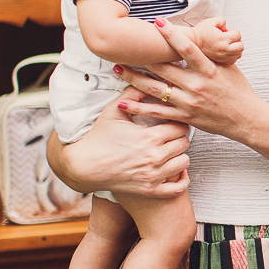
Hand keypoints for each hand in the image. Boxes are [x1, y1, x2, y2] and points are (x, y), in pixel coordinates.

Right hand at [48, 88, 190, 197]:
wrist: (83, 166)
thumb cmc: (98, 137)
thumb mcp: (114, 111)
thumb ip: (133, 93)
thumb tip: (145, 78)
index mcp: (150, 137)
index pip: (181, 126)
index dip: (177, 122)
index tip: (171, 122)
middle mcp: (155, 157)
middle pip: (184, 143)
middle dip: (179, 137)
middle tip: (170, 135)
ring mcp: (153, 175)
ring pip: (184, 161)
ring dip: (179, 155)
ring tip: (170, 151)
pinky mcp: (150, 190)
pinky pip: (178, 188)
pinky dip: (181, 179)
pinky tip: (174, 170)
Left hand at [116, 19, 264, 139]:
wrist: (246, 119)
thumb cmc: (239, 92)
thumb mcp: (229, 68)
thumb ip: (214, 54)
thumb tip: (207, 36)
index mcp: (209, 71)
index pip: (187, 48)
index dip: (171, 34)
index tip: (158, 22)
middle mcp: (196, 85)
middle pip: (163, 67)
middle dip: (142, 56)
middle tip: (125, 46)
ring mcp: (188, 102)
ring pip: (154, 88)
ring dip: (133, 77)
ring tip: (118, 68)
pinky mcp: (184, 116)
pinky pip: (157, 111)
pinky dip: (139, 106)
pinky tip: (123, 101)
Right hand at [189, 16, 243, 64]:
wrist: (191, 43)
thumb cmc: (200, 33)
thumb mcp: (211, 21)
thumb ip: (222, 21)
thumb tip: (227, 26)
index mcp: (222, 39)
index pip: (238, 35)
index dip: (233, 32)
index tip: (226, 32)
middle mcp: (224, 49)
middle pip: (240, 46)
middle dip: (236, 41)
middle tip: (228, 38)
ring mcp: (223, 57)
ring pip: (238, 53)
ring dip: (235, 48)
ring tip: (227, 44)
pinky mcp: (221, 62)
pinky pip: (233, 60)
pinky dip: (232, 56)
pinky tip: (225, 51)